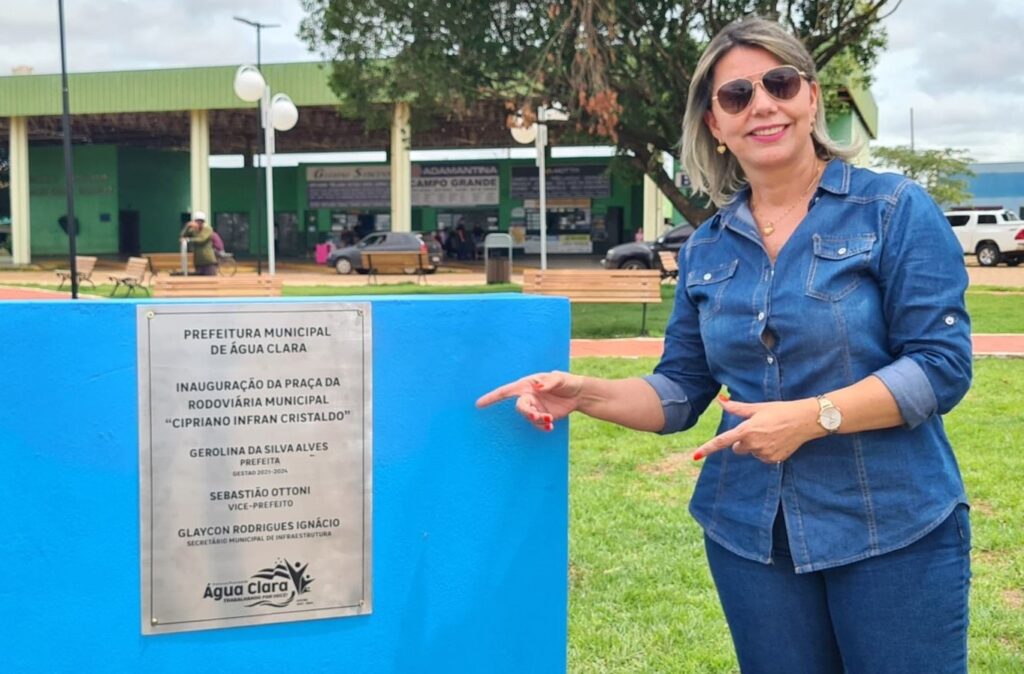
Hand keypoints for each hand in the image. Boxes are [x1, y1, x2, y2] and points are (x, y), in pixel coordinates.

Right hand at [475, 371, 583, 431]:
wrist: (579, 394)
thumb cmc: (567, 382)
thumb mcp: (560, 379)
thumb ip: (549, 382)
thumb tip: (538, 387)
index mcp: (527, 384)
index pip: (506, 391)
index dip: (491, 397)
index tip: (478, 404)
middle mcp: (528, 396)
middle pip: (520, 408)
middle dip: (527, 414)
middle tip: (539, 418)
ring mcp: (535, 407)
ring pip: (528, 418)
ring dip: (537, 421)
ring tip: (549, 421)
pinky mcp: (542, 416)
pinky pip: (537, 424)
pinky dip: (542, 426)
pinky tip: (551, 427)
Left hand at [692, 395, 821, 463]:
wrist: (805, 420)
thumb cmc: (780, 411)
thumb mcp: (757, 408)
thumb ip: (736, 408)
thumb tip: (720, 401)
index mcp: (746, 430)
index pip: (722, 441)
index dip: (707, 448)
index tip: (695, 456)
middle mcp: (753, 444)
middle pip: (737, 447)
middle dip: (742, 440)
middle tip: (757, 429)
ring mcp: (763, 454)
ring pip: (750, 452)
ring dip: (755, 445)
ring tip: (770, 433)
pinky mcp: (773, 460)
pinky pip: (762, 457)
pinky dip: (766, 451)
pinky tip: (777, 441)